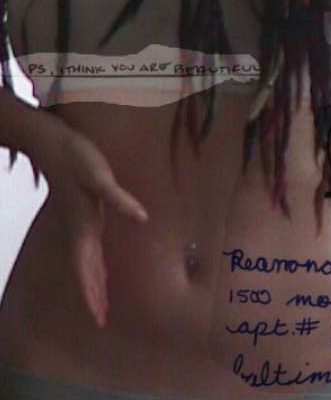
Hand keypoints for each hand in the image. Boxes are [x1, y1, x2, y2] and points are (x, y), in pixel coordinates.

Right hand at [30, 120, 148, 327]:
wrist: (52, 144)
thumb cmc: (76, 158)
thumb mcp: (100, 176)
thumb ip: (119, 198)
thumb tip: (142, 217)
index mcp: (83, 227)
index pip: (86, 269)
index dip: (91, 292)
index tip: (97, 316)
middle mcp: (79, 231)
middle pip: (85, 272)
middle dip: (92, 296)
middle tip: (100, 321)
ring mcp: (80, 224)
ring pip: (86, 262)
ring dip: (93, 284)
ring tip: (100, 305)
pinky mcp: (84, 215)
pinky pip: (89, 248)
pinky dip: (95, 264)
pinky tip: (102, 270)